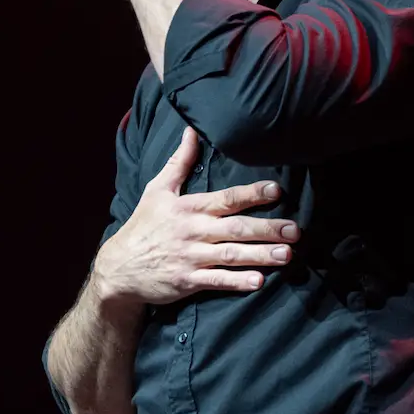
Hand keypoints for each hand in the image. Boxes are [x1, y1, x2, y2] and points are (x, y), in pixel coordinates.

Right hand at [90, 127, 295, 305]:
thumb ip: (178, 162)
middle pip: (236, 228)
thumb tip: (191, 131)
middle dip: (267, 228)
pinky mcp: (187, 281)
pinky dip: (237, 282)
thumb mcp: (157, 190)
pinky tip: (258, 282)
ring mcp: (191, 257)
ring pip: (231, 255)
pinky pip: (216, 281)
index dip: (252, 193)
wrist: (117, 268)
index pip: (226, 198)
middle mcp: (193, 231)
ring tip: (287, 255)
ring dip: (261, 255)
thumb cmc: (143, 226)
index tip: (277, 190)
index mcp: (189, 207)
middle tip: (295, 230)